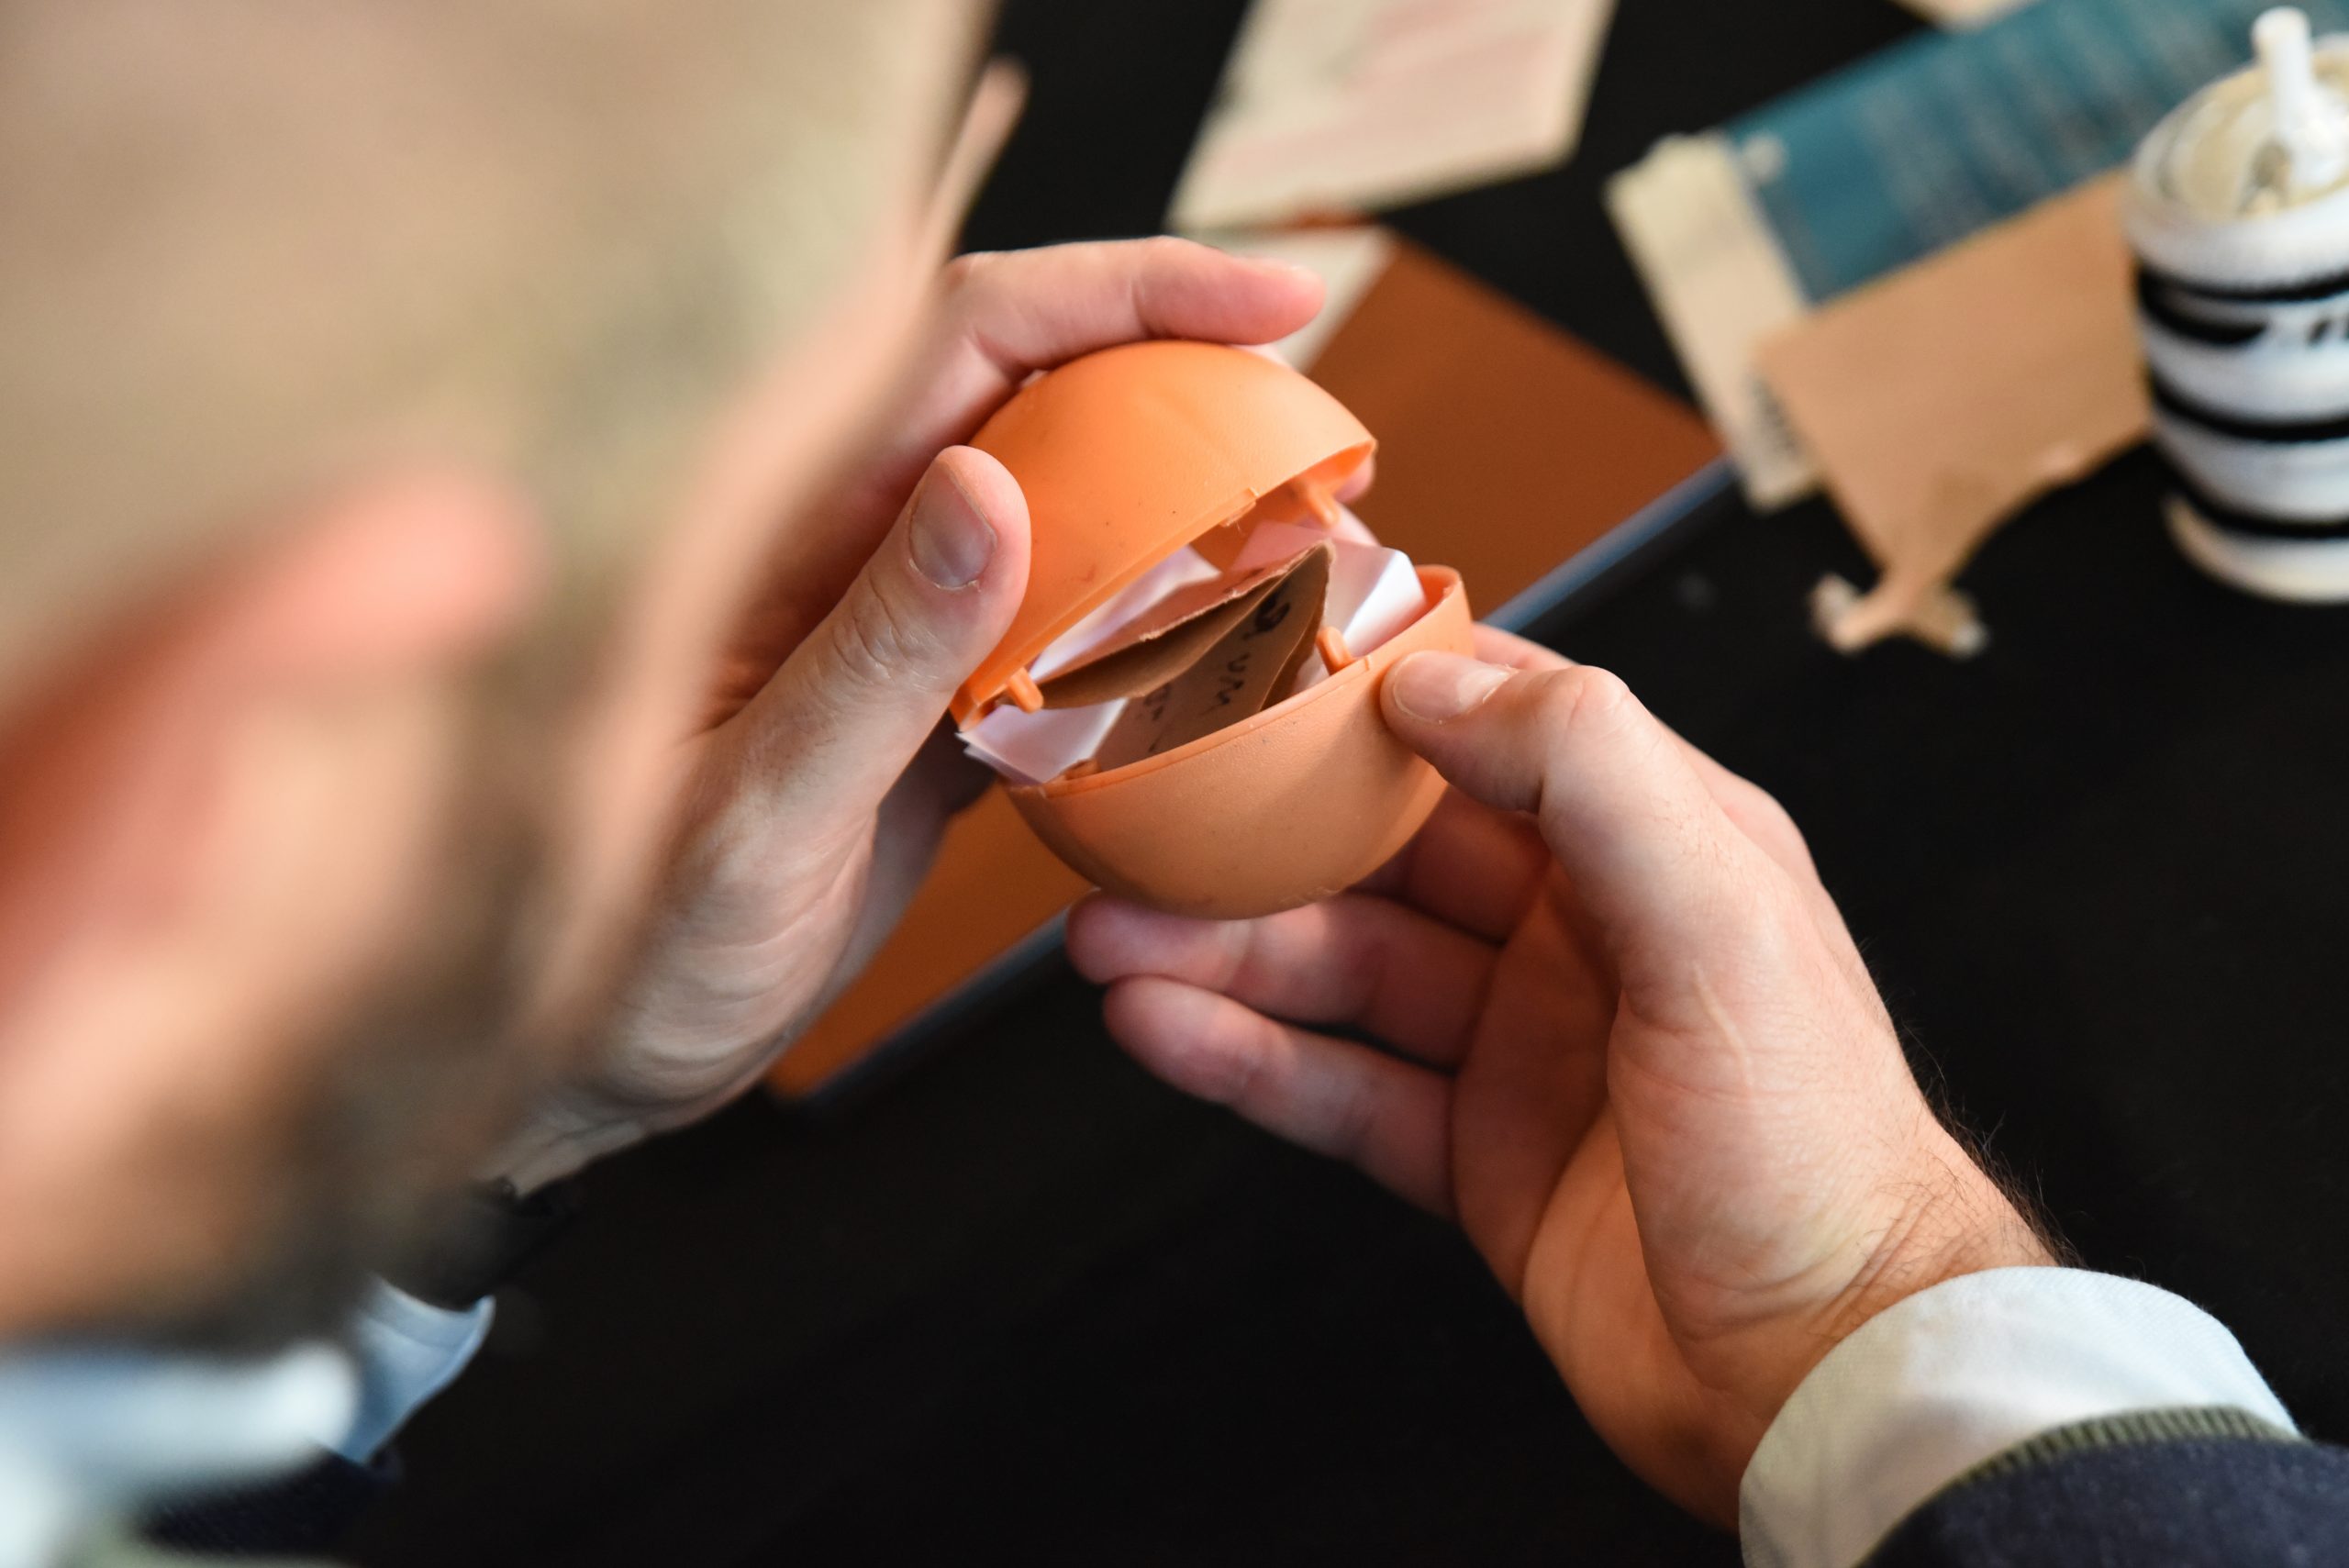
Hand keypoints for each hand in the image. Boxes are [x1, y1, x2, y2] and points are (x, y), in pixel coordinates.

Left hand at [493, 240, 1326, 1187]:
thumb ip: (874, 651)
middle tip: (1322, 435)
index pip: (964, 336)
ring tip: (1304, 540)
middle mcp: (848, 550)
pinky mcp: (942, 709)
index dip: (1121, 290)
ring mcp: (903, 628)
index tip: (1263, 300)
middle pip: (1043, 399)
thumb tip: (990, 484)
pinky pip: (1072, 634)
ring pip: (1074, 512)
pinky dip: (1159, 635)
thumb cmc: (635, 943)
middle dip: (1189, 382)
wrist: (614, 1056)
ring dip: (1190, 511)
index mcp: (781, 526)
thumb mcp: (758, 804)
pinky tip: (1228, 663)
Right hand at [1064, 628, 2052, 1521]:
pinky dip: (1243, 1059)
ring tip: (1108, 937)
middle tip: (1139, 816)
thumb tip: (1438, 678)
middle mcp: (1577, 933)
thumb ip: (1588, 772)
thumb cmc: (1817, 1150)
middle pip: (1383, 851)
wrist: (1827, 1375)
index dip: (1372, 681)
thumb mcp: (1721, 919)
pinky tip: (1160, 1030)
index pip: (1494, 720)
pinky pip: (1336, 1087)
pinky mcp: (1474, 1155)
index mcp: (1654, 842)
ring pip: (1340, 969)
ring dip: (1220, 950)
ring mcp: (1519, 1047)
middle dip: (1255, 833)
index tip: (1256, 655)